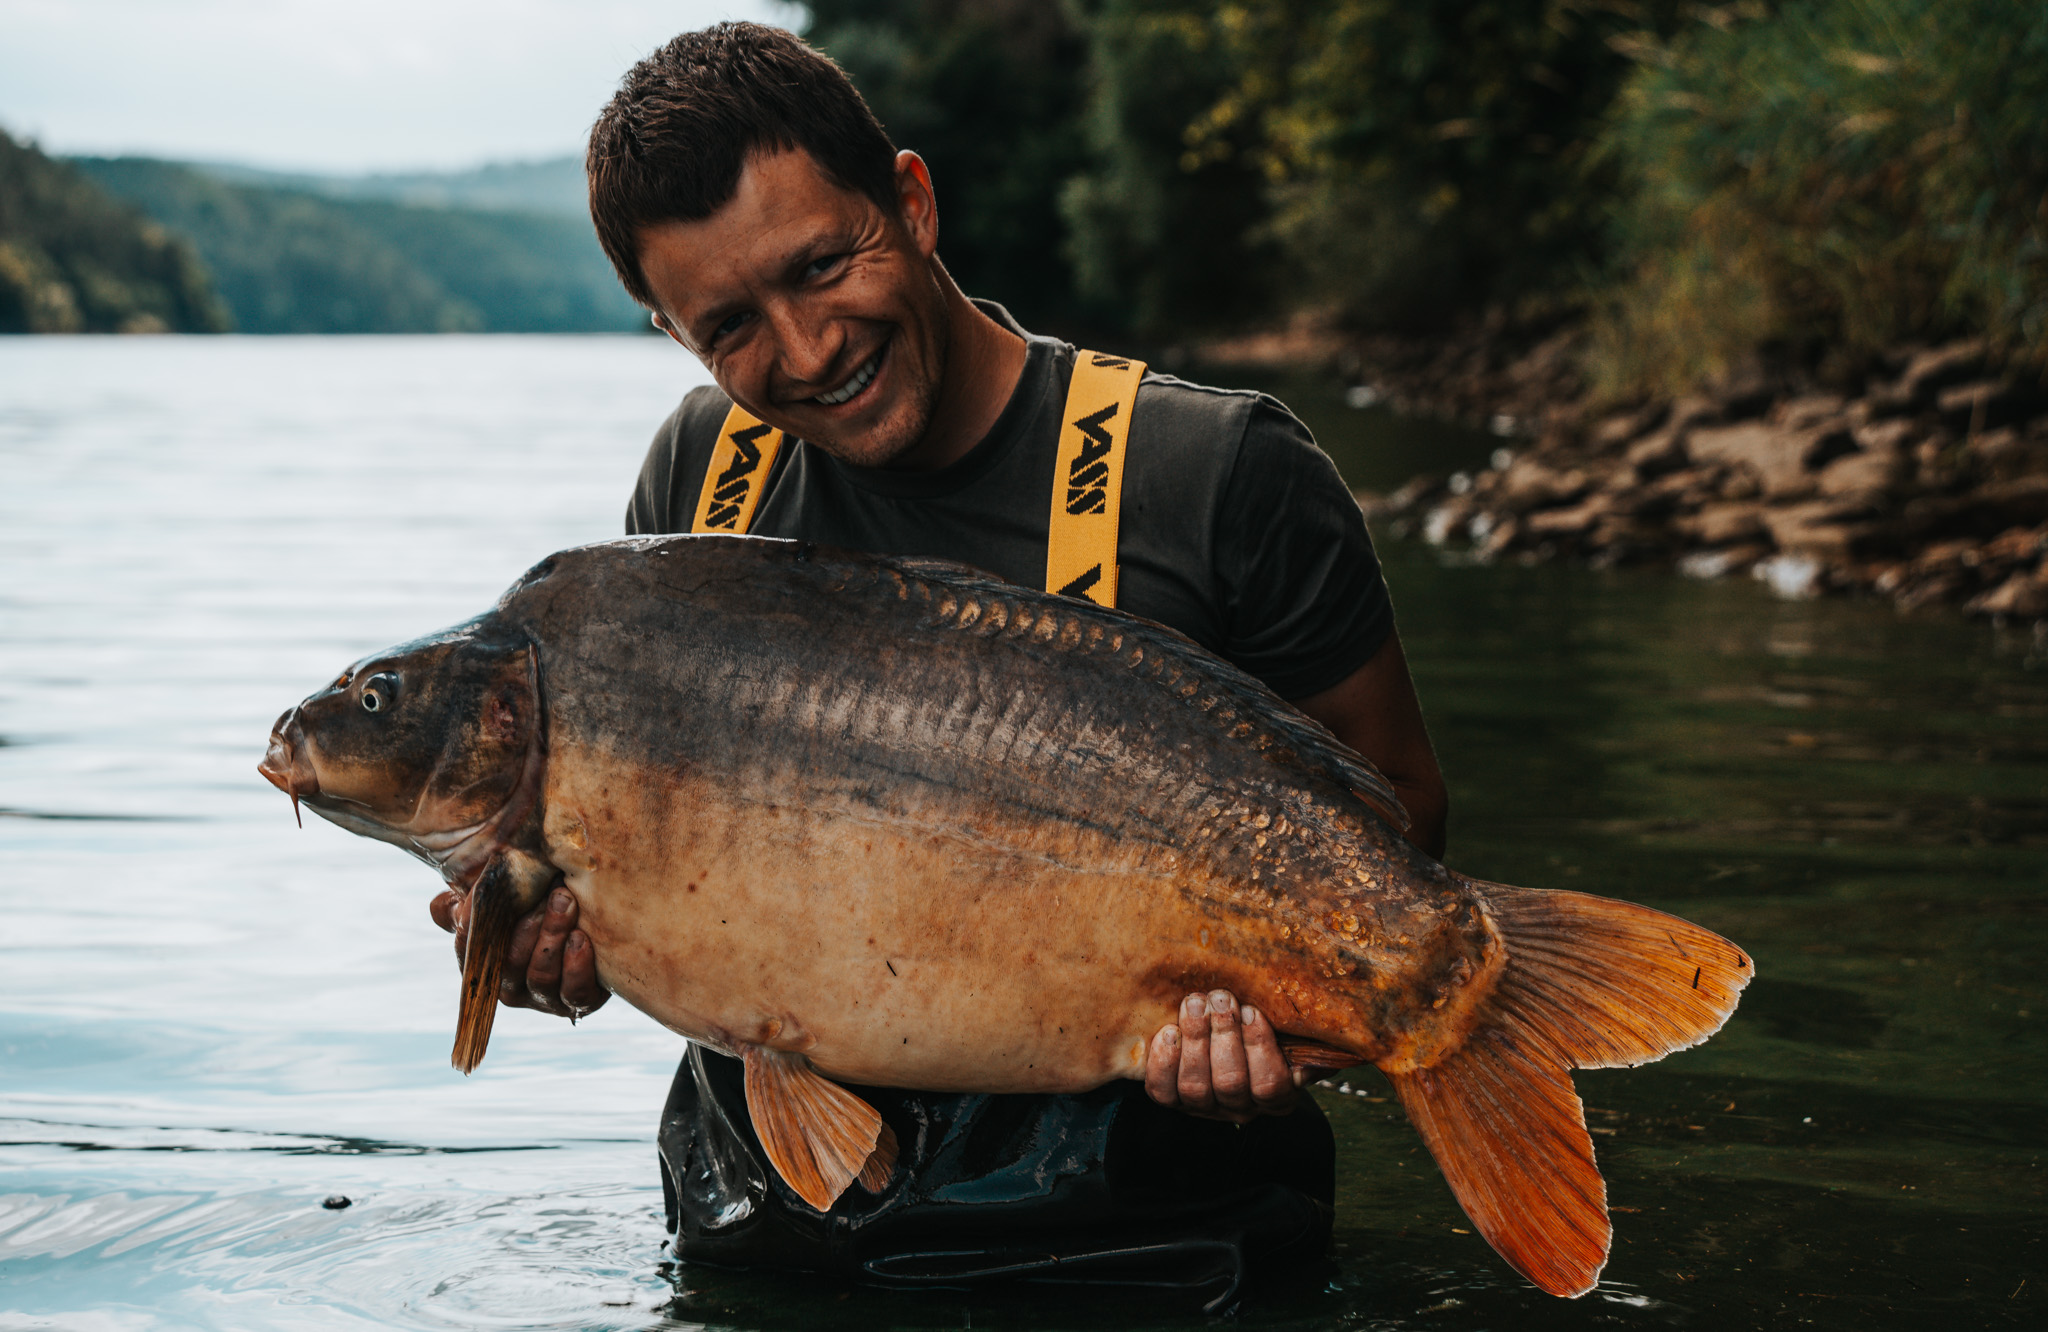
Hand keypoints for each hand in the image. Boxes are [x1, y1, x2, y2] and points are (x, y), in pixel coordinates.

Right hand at [428, 885, 609, 1019]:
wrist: (596, 926)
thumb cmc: (540, 909)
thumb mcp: (506, 902)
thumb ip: (472, 903)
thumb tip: (443, 906)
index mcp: (487, 965)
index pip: (469, 951)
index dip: (474, 924)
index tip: (488, 892)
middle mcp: (512, 988)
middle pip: (509, 964)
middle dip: (528, 925)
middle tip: (549, 891)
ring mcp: (545, 999)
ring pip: (541, 976)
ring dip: (553, 935)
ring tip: (567, 902)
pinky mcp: (580, 1001)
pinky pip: (575, 993)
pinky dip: (577, 965)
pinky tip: (581, 938)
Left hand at [1144, 990, 1299, 1122]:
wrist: (1223, 1035)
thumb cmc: (1263, 1029)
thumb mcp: (1293, 1034)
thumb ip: (1310, 1038)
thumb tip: (1332, 1037)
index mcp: (1277, 1096)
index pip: (1270, 1084)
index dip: (1258, 1047)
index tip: (1250, 1010)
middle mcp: (1241, 1107)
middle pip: (1231, 1083)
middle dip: (1223, 1035)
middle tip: (1219, 998)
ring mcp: (1204, 1106)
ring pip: (1195, 1087)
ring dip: (1194, 1039)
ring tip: (1195, 1004)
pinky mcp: (1173, 1099)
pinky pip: (1163, 1090)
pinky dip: (1163, 1060)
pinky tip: (1169, 1031)